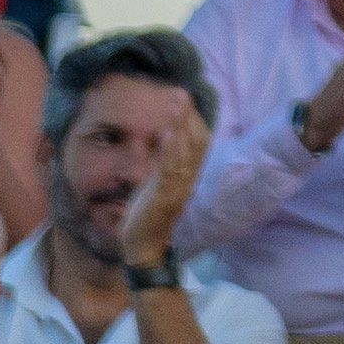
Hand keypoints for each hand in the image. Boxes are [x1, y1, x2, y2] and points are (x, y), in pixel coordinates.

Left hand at [124, 101, 208, 268]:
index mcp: (187, 176)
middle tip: (181, 94)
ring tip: (174, 106)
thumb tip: (146, 141)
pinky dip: (167, 150)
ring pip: (184, 152)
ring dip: (179, 127)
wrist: (145, 248)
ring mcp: (178, 188)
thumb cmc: (148, 216)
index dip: (193, 121)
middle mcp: (188, 179)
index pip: (198, 143)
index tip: (185, 100)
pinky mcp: (164, 197)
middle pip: (195, 143)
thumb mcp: (152, 185)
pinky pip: (168, 170)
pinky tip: (164, 134)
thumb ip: (155, 164)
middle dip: (188, 118)